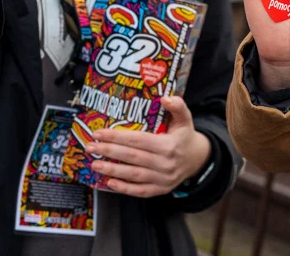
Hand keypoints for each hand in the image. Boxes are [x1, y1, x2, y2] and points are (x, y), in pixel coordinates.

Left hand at [86, 96, 211, 197]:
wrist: (199, 159)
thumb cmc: (185, 137)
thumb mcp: (186, 118)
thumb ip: (178, 106)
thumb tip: (165, 98)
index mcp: (168, 145)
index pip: (137, 140)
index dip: (116, 137)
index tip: (99, 133)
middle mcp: (165, 163)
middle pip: (132, 157)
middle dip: (108, 152)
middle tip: (90, 147)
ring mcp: (163, 179)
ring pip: (133, 175)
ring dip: (112, 170)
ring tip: (94, 164)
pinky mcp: (161, 190)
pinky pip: (140, 191)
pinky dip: (124, 188)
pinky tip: (110, 183)